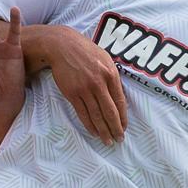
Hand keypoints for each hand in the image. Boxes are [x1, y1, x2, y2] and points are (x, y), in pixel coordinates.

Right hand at [40, 24, 126, 144]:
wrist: (62, 46)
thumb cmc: (86, 51)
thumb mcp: (105, 59)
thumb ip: (112, 78)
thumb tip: (118, 98)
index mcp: (111, 74)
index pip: (120, 101)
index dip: (123, 117)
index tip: (124, 127)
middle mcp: (99, 83)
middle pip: (110, 112)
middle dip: (115, 128)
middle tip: (119, 140)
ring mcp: (85, 89)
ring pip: (96, 115)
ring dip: (103, 130)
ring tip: (107, 141)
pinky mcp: (72, 94)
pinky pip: (82, 113)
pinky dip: (89, 125)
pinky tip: (94, 132)